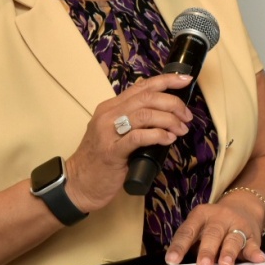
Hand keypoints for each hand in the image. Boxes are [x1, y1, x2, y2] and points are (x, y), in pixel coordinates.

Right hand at [62, 73, 194, 212]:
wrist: (77, 184)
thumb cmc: (100, 160)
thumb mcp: (115, 133)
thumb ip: (134, 121)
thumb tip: (166, 115)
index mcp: (111, 107)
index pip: (142, 86)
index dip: (166, 80)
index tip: (185, 80)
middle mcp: (108, 115)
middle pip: (148, 98)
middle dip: (173, 103)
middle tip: (187, 116)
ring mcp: (108, 132)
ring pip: (146, 114)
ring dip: (169, 120)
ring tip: (181, 130)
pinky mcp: (112, 151)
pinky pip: (139, 137)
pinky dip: (158, 135)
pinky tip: (168, 140)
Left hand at [165, 199, 264, 264]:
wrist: (244, 207)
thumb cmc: (213, 226)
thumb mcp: (200, 228)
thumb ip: (193, 246)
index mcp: (201, 216)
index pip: (188, 231)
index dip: (180, 246)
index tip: (172, 260)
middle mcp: (219, 218)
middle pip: (212, 234)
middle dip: (207, 251)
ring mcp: (237, 225)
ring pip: (232, 239)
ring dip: (228, 252)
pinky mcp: (252, 235)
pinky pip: (252, 244)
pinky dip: (255, 253)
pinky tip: (258, 259)